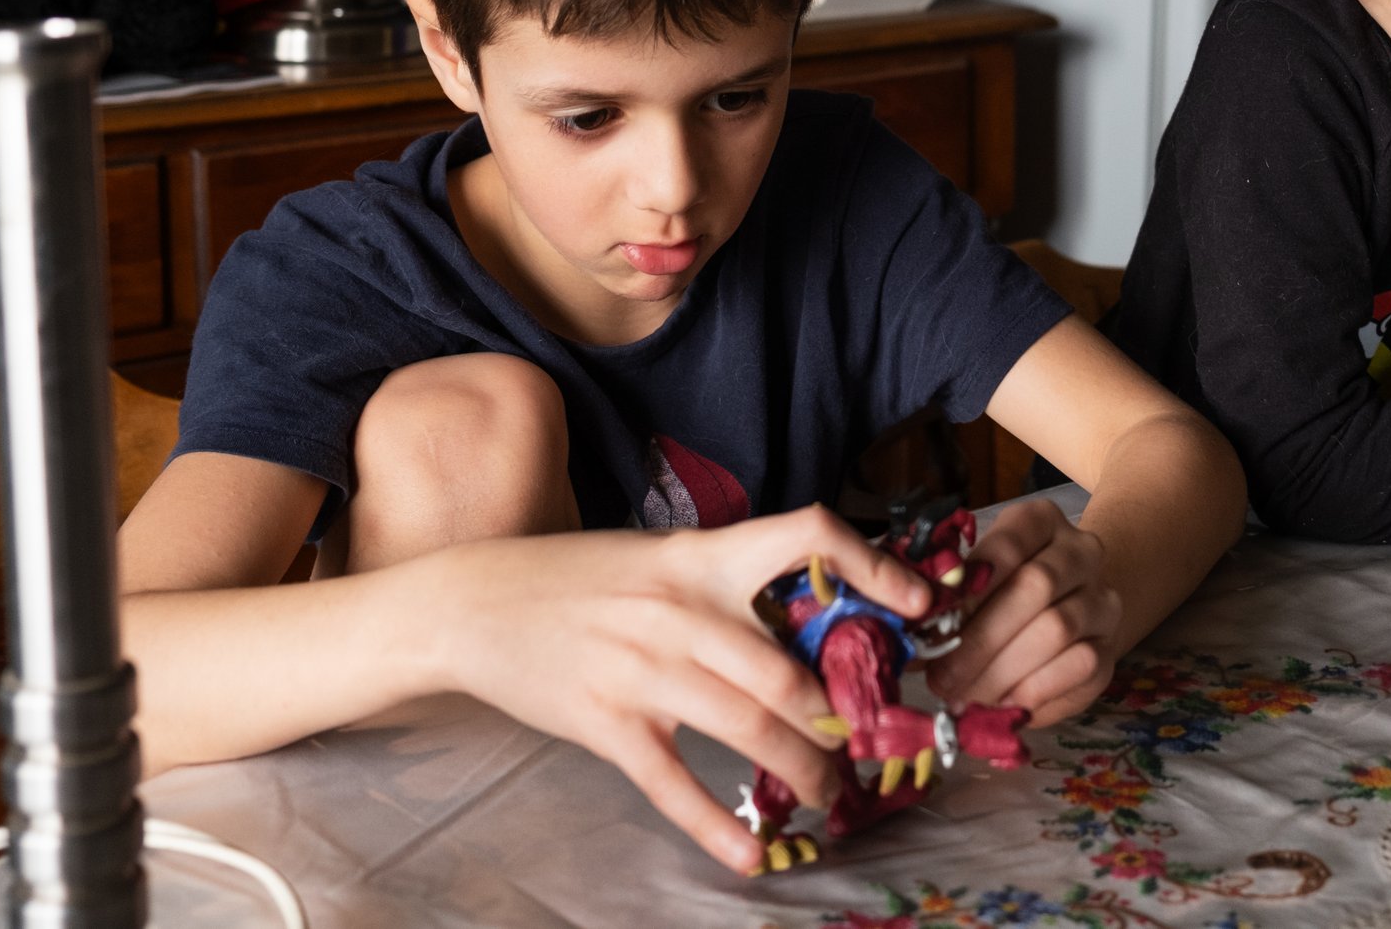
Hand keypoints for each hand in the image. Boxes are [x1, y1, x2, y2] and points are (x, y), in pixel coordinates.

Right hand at [418, 506, 930, 873]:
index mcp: (704, 557)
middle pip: (788, 668)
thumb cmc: (579, 580)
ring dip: (800, 769)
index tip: (919, 605)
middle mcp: (681, 608)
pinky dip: (713, 824)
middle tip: (870, 747)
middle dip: (841, 719)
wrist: (472, 601)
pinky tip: (749, 855)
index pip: (805, 534)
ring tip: (829, 796)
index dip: (871, 564)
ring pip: (746, 725)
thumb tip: (814, 619)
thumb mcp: (661, 559)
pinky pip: (670, 781)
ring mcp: (642, 667)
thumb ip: (729, 584)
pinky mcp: (604, 721)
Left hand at [922, 497, 1121, 728]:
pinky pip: (1079, 667)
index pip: (1008, 544)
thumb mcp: (978, 578)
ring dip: (1003, 670)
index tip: (936, 626)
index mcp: (1041, 521)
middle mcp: (1081, 552)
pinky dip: (1034, 691)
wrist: (1069, 606)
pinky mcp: (1110, 649)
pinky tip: (1002, 704)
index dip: (971, 589)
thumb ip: (953, 596)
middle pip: (1035, 586)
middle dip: (981, 639)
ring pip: (1058, 629)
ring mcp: (1102, 599)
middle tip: (942, 677)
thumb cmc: (1004, 592)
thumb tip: (910, 630)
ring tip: (965, 695)